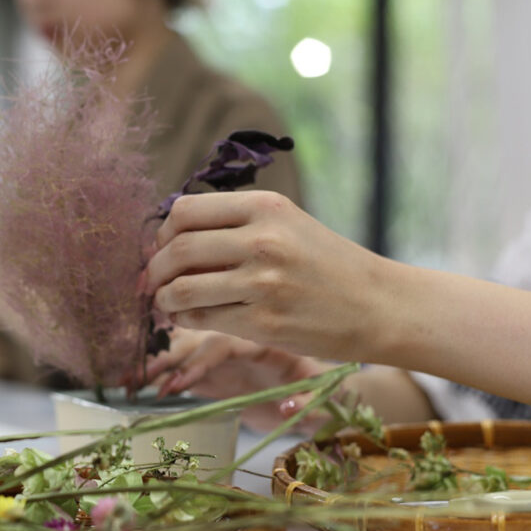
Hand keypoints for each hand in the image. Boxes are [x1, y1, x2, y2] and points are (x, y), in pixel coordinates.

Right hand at [136, 328, 336, 432]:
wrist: (327, 387)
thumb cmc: (328, 390)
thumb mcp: (327, 397)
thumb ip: (309, 402)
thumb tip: (288, 405)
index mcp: (265, 339)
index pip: (227, 341)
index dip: (201, 361)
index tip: (180, 384)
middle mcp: (240, 338)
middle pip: (199, 338)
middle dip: (169, 356)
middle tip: (143, 377)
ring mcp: (226, 354)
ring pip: (186, 348)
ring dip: (159, 363)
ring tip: (131, 382)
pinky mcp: (217, 371)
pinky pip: (184, 367)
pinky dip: (163, 374)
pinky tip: (140, 386)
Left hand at [143, 192, 388, 359]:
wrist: (378, 305)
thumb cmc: (327, 265)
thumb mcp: (287, 224)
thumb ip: (235, 224)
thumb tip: (169, 238)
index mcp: (265, 206)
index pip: (185, 211)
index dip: (162, 233)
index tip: (161, 249)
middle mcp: (263, 239)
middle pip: (178, 249)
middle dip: (155, 270)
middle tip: (151, 283)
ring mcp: (263, 283)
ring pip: (182, 289)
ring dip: (164, 300)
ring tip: (167, 304)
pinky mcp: (264, 323)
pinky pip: (202, 320)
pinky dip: (185, 320)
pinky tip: (191, 319)